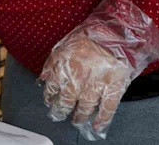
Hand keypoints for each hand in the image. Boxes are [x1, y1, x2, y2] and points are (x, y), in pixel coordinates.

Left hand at [39, 0, 158, 139]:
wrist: (115, 31)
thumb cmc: (89, 34)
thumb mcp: (63, 45)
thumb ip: (52, 63)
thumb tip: (43, 79)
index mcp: (63, 67)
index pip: (51, 87)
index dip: (49, 96)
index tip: (49, 101)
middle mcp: (77, 79)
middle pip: (66, 101)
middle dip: (61, 110)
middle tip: (58, 116)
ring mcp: (96, 86)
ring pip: (85, 107)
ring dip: (79, 117)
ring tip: (76, 122)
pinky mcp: (114, 89)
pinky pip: (107, 109)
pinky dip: (102, 120)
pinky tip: (97, 127)